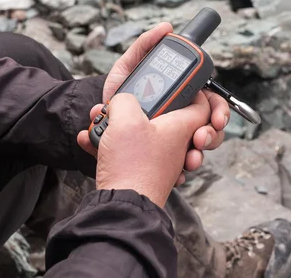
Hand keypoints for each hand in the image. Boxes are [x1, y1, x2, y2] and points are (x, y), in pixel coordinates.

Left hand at [79, 22, 229, 178]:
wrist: (98, 136)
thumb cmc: (114, 99)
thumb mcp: (126, 69)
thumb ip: (144, 46)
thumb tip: (167, 28)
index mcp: (179, 98)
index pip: (210, 103)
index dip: (218, 110)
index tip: (217, 119)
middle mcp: (180, 120)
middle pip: (211, 126)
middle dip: (212, 134)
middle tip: (202, 139)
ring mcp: (175, 142)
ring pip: (201, 148)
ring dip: (199, 154)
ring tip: (190, 160)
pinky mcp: (167, 162)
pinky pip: (184, 167)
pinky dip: (182, 171)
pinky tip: (178, 174)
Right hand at [85, 93, 210, 206]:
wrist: (121, 205)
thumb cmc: (133, 165)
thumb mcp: (126, 119)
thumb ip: (124, 100)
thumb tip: (120, 101)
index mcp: (181, 127)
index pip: (202, 104)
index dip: (192, 91)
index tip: (176, 85)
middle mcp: (174, 145)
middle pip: (165, 117)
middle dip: (139, 108)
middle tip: (127, 106)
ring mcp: (158, 159)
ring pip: (141, 134)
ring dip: (116, 126)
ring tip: (98, 122)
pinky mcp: (140, 171)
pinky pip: (126, 150)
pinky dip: (108, 144)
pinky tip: (89, 140)